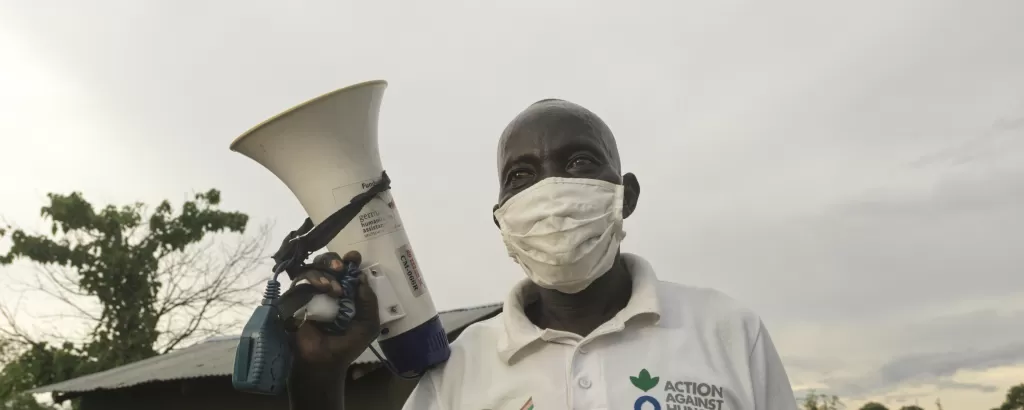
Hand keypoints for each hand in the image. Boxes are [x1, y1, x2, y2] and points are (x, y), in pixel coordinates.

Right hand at [289, 251, 379, 374]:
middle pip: (325, 262)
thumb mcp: (368, 323)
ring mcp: (308, 293)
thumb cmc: (347, 344)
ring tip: (335, 290)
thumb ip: (369, 300)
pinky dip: (313, 280)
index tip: (352, 258)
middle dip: (333, 261)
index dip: (349, 260)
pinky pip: (300, 281)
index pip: (344, 268)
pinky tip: (324, 289)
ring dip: (325, 273)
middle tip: (342, 268)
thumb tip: (362, 276)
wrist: (325, 361)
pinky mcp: (293, 299)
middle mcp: (325, 289)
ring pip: (312, 268)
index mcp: (344, 291)